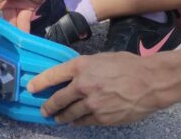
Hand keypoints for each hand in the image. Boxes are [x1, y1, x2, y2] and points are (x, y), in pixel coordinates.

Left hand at [29, 52, 160, 125]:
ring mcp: (91, 104)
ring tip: (57, 118)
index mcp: (81, 66)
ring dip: (61, 117)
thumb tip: (76, 76)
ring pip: (69, 114)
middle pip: (58, 99)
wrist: (149, 82)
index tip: (30, 88)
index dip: (39, 82)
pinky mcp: (101, 118)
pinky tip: (75, 121)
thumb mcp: (103, 58)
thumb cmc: (129, 65)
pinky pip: (83, 122)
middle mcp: (82, 85)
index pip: (53, 75)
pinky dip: (77, 121)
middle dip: (48, 106)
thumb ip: (86, 67)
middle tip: (44, 109)